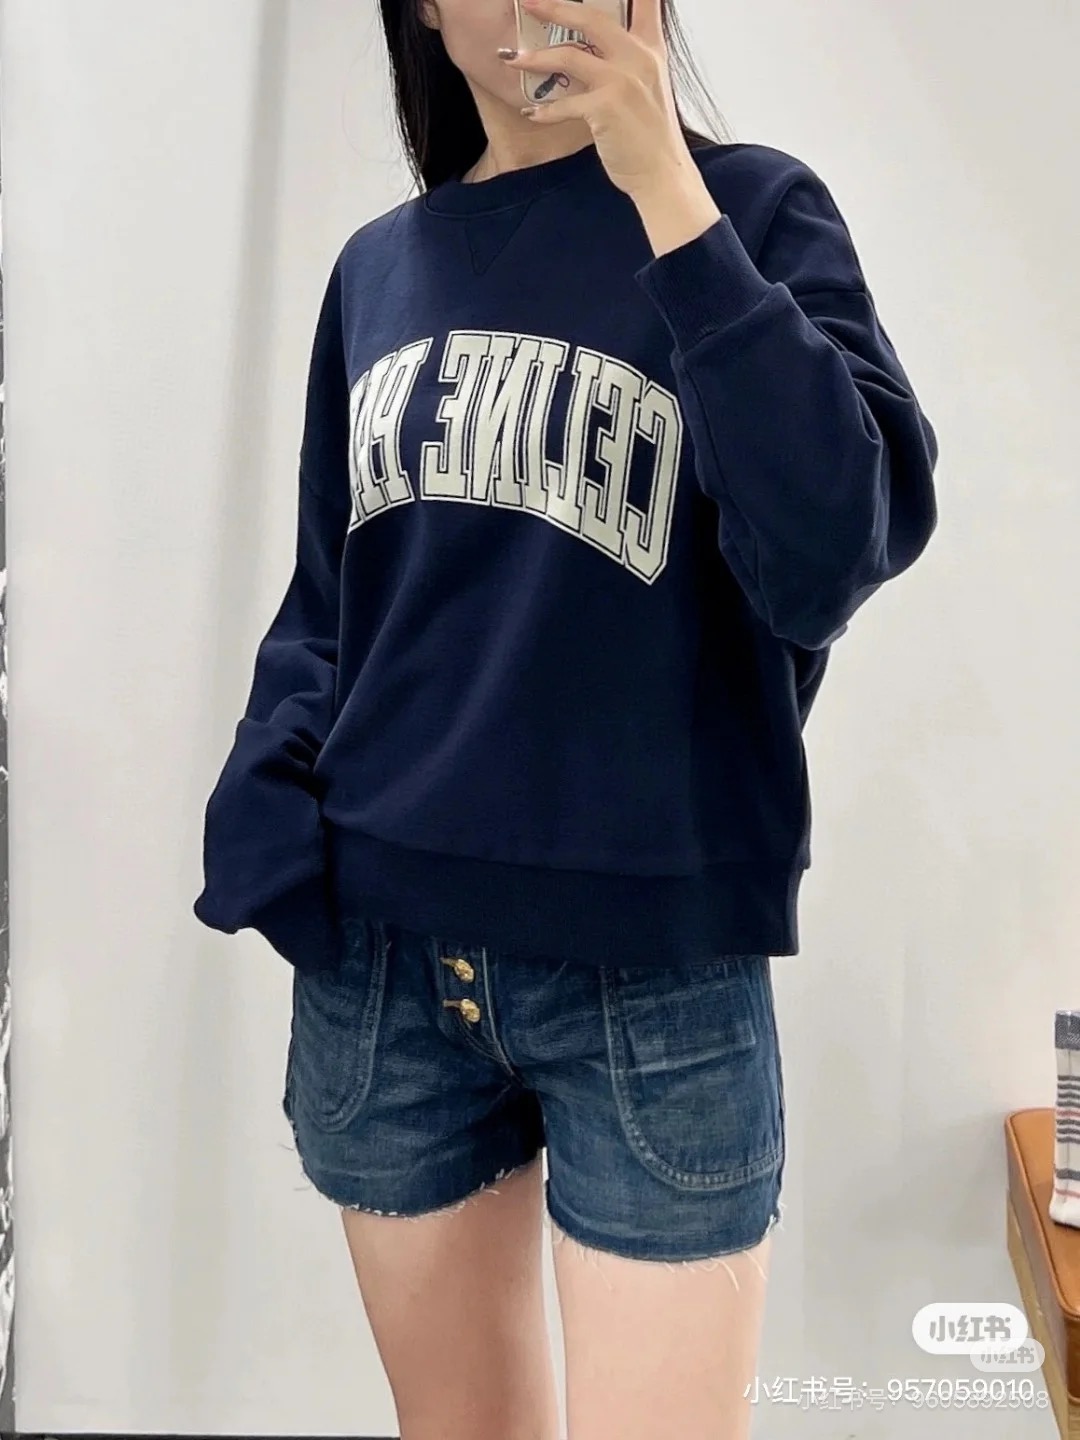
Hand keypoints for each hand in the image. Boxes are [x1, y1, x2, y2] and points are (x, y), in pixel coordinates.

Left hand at [502, 0, 687, 196]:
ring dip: (535, 58)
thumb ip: (630, 63)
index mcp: (651, 48)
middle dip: (554, 7)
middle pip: (590, 18)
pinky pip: (564, 103)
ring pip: (569, 56)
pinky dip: (545, 110)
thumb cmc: (652, 137)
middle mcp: (639, 57)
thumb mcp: (650, 87)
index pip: (646, 2)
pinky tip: (532, 113)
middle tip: (528, 3)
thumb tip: (597, 53)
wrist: (663, 174)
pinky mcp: (606, 107)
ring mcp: (622, 80)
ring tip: (512, 59)